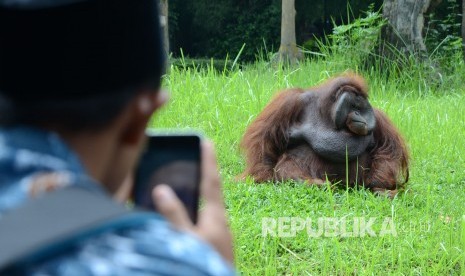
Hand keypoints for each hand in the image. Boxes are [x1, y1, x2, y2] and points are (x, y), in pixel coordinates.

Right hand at [152, 141, 233, 263]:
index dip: (208, 160)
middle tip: (195, 156)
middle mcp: (219, 222)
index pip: (211, 181)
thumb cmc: (206, 265)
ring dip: (198, 192)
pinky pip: (203, 220)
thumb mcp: (187, 242)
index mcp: (215, 217)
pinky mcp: (214, 244)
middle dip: (203, 172)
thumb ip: (174, 216)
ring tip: (187, 182)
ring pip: (207, 206)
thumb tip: (162, 190)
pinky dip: (195, 210)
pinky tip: (185, 216)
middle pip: (210, 191)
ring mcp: (218, 234)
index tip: (206, 140)